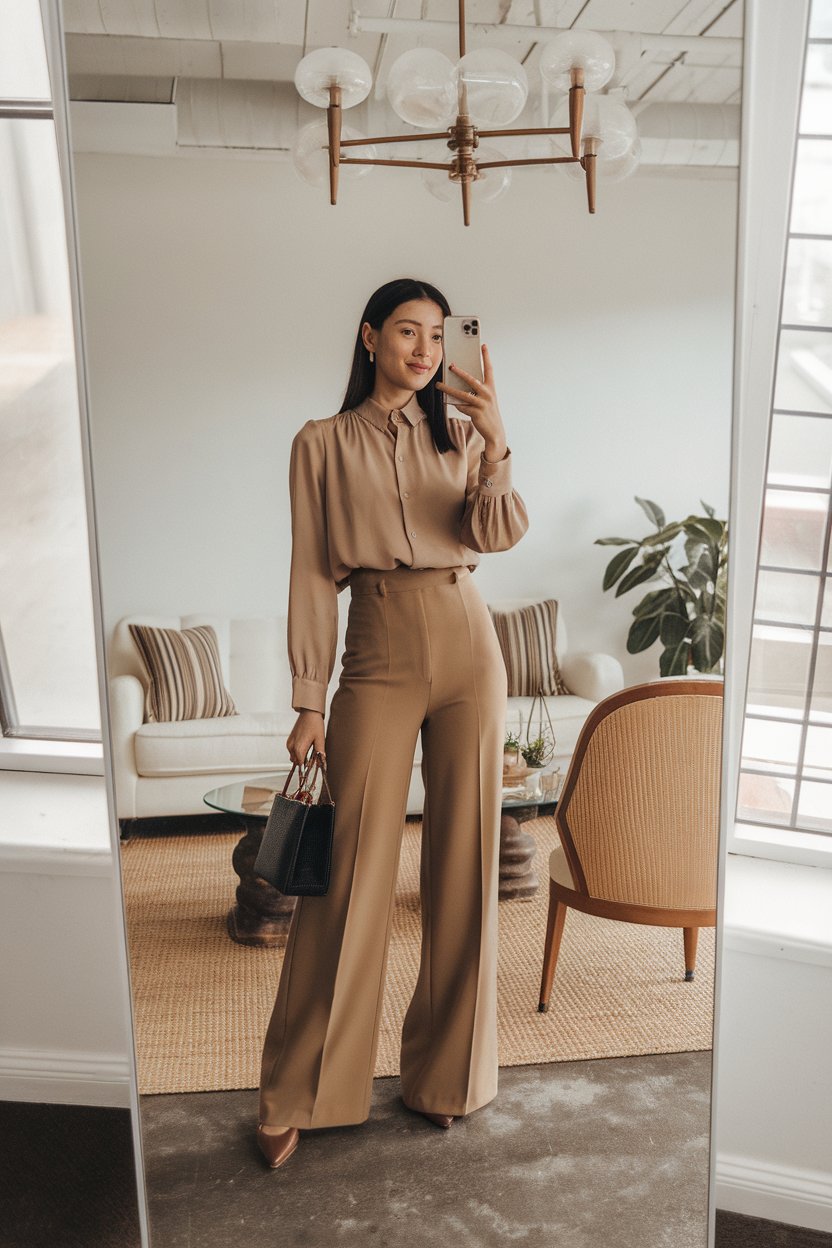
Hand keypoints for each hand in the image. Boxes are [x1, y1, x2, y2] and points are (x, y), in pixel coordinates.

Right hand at [286, 709, 326, 767]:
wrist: (309, 713)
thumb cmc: (314, 724)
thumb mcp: (320, 739)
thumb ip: (320, 752)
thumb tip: (322, 761)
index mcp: (299, 748)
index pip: (301, 764)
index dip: (307, 766)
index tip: (313, 765)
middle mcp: (292, 746)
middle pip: (297, 762)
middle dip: (304, 762)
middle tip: (313, 757)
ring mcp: (289, 743)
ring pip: (294, 757)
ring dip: (301, 757)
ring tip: (310, 750)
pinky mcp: (289, 740)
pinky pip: (292, 751)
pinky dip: (298, 752)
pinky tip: (306, 746)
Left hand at [435, 343, 506, 459]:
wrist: (495, 432)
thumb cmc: (488, 414)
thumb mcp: (485, 400)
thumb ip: (475, 391)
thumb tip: (459, 384)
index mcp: (491, 388)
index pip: (489, 369)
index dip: (486, 356)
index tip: (483, 345)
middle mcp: (487, 394)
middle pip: (471, 379)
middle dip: (460, 372)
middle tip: (451, 365)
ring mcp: (481, 403)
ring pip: (462, 394)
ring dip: (449, 389)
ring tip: (439, 385)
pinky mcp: (475, 412)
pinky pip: (461, 406)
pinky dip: (455, 404)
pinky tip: (450, 402)